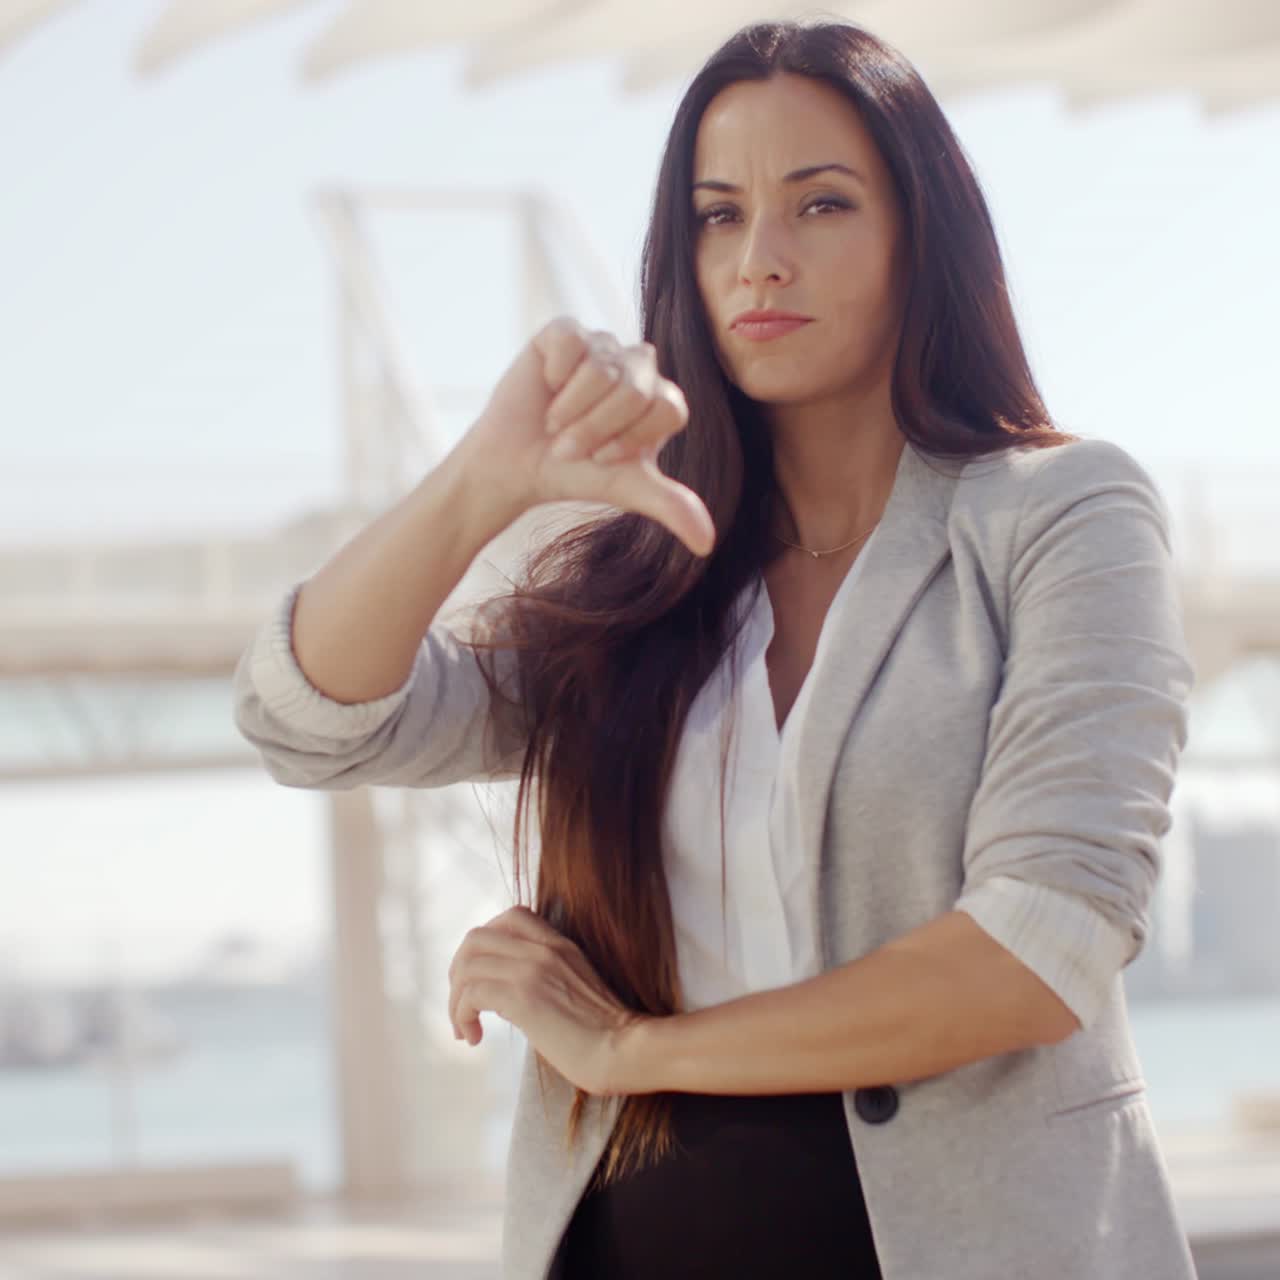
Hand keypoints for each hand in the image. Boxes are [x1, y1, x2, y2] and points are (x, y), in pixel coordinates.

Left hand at [447, 905, 650, 1096]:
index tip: (482, 979)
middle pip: (476, 938)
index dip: (484, 945)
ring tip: (464, 1028)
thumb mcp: (575, 988)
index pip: (509, 917)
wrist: (625, 1050)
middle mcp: (543, 948)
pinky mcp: (523, 997)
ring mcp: (532, 969)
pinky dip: (462, 1015)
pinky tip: (473, 1037)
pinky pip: (471, 993)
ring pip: (467, 965)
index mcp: (559, 943)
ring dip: (455, 999)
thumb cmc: (604, 1034)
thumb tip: (507, 997)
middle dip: (458, 972)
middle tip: (462, 1006)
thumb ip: (547, 978)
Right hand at [455, 316, 715, 557]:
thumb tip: (707, 543)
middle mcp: (638, 366)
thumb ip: (671, 505)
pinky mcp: (565, 331)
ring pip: (602, 367)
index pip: (666, 407)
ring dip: (571, 408)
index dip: (630, 438)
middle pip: (634, 389)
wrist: (515, 465)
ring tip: (554, 423)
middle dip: (596, 428)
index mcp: (661, 399)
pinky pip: (572, 340)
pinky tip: (546, 387)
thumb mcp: (626, 490)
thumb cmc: (575, 474)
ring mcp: (602, 345)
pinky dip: (555, 372)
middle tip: (569, 446)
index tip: (602, 458)